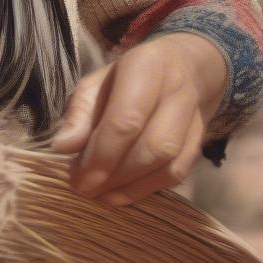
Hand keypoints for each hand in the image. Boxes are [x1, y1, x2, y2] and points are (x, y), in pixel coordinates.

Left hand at [49, 32, 227, 205]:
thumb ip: (80, 112)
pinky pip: (178, 174)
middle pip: (152, 146)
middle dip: (114, 175)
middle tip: (83, 189)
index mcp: (146, 68)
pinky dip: (147, 189)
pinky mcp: (200, 142)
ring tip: (98, 195)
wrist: (184, 67)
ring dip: (130, 187)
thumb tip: (62, 147)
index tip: (76, 179)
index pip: (127, 120)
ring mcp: (195, 119)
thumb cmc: (129, 75)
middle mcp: (177, 93)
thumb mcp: (97, 81)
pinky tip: (120, 195)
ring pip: (169, 164)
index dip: (101, 156)